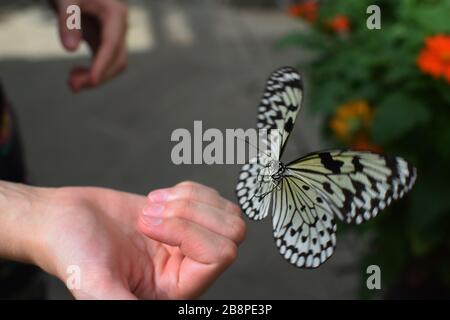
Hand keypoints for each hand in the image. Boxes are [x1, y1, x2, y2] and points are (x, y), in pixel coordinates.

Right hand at [34, 182, 244, 298]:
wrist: (60, 220)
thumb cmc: (71, 253)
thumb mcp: (95, 286)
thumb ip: (124, 305)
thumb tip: (152, 309)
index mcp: (174, 289)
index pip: (220, 255)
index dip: (188, 232)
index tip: (145, 224)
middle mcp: (187, 267)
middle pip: (233, 232)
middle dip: (191, 212)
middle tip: (150, 213)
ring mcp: (188, 240)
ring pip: (227, 214)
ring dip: (190, 200)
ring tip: (152, 205)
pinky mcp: (184, 217)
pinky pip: (211, 197)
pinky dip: (186, 190)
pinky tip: (156, 199)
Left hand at [53, 0, 127, 91]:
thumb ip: (67, 20)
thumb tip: (70, 50)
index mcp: (115, 13)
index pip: (112, 43)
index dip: (103, 63)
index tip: (92, 81)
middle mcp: (120, 27)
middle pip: (118, 59)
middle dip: (99, 75)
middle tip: (72, 86)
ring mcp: (116, 37)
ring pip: (114, 66)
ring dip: (96, 78)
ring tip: (71, 82)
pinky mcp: (107, 45)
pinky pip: (105, 65)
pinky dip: (92, 73)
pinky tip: (75, 74)